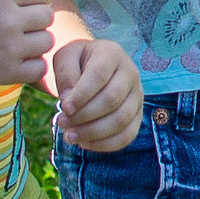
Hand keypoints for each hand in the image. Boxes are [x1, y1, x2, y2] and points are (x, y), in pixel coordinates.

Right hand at [0, 0, 54, 90]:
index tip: (24, 7)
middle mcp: (7, 20)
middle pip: (47, 16)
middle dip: (36, 19)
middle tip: (19, 26)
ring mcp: (8, 48)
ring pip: (47, 41)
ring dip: (35, 42)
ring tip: (18, 42)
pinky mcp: (6, 73)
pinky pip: (40, 67)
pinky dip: (32, 65)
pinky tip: (17, 60)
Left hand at [49, 36, 142, 151]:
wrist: (95, 67)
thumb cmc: (78, 62)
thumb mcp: (66, 58)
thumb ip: (65, 73)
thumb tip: (69, 100)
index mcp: (111, 53)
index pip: (99, 75)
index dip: (81, 95)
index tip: (64, 108)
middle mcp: (130, 72)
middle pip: (111, 99)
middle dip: (83, 116)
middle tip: (62, 122)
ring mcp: (137, 94)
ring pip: (121, 119)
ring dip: (92, 132)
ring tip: (70, 136)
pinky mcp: (138, 114)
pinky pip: (128, 134)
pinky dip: (106, 144)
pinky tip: (85, 143)